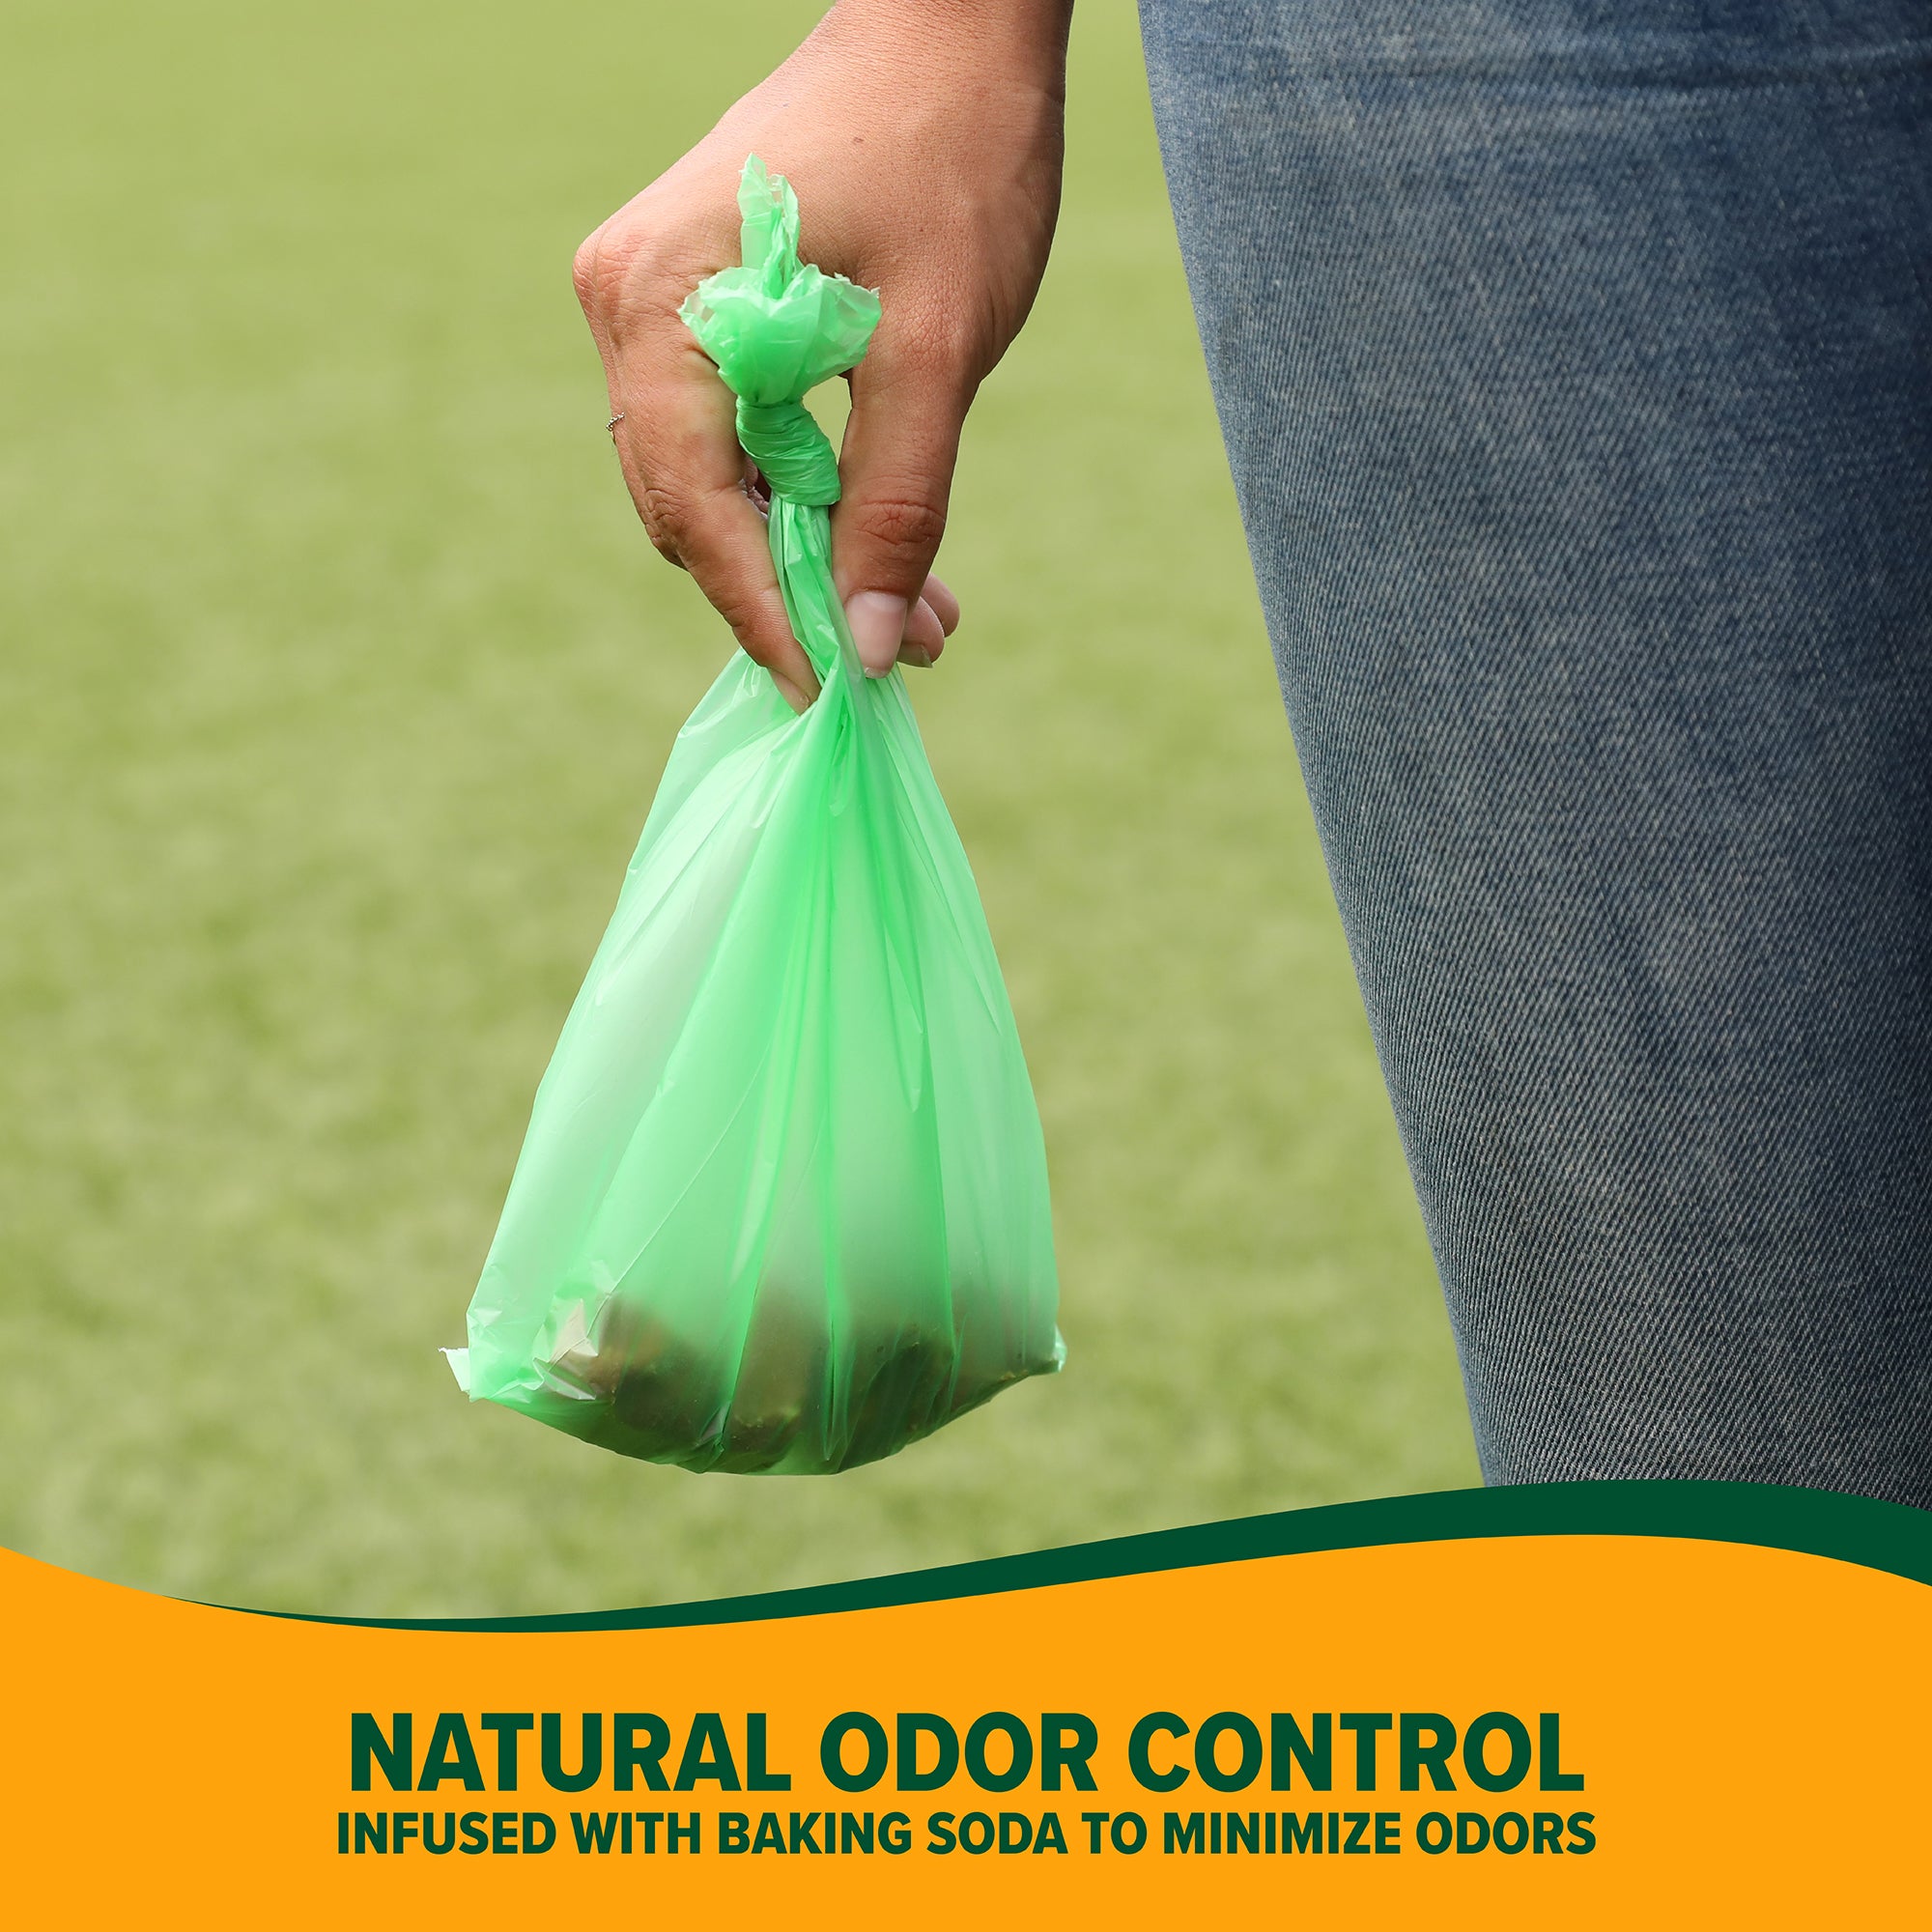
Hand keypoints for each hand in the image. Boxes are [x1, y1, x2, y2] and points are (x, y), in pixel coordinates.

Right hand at [573, 0, 1071, 709]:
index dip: (761, 610)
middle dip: (791, 591)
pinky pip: (735, 434)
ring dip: (808, 553)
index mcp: (660, 301)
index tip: (829, 691)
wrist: (953, 26)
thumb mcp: (939, 348)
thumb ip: (900, 503)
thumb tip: (872, 648)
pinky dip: (807, 495)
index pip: (694, 505)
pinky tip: (883, 544)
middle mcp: (628, 303)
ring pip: (716, 479)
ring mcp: (653, 302)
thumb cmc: (951, 157)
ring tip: (916, 616)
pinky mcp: (697, 305)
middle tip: (897, 656)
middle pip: (691, 505)